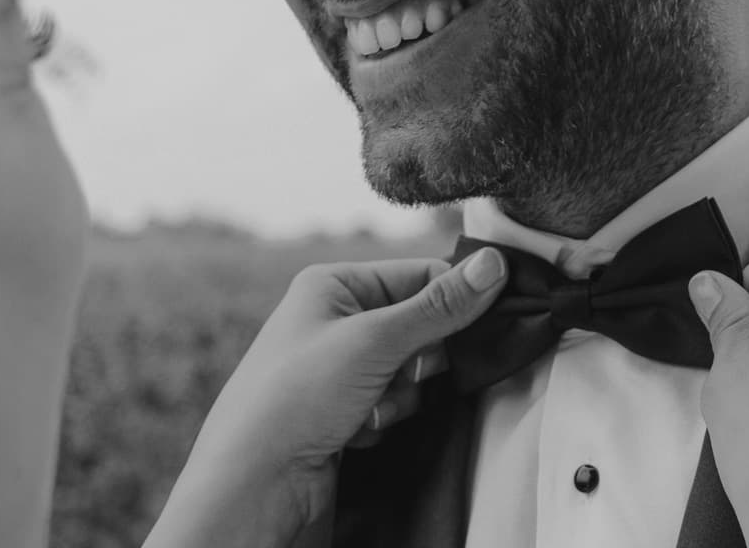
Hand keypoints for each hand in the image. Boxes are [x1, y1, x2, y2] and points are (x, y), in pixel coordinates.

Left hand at [146, 247, 507, 547]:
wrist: (252, 483)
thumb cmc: (296, 398)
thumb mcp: (375, 341)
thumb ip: (440, 306)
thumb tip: (495, 265)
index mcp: (333, 284)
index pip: (420, 276)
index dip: (452, 303)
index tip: (482, 325)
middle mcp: (334, 319)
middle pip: (420, 326)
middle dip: (418, 361)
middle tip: (397, 376)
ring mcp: (338, 367)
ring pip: (411, 371)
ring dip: (400, 396)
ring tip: (364, 411)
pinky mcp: (343, 408)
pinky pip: (393, 403)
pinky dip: (384, 419)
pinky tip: (354, 431)